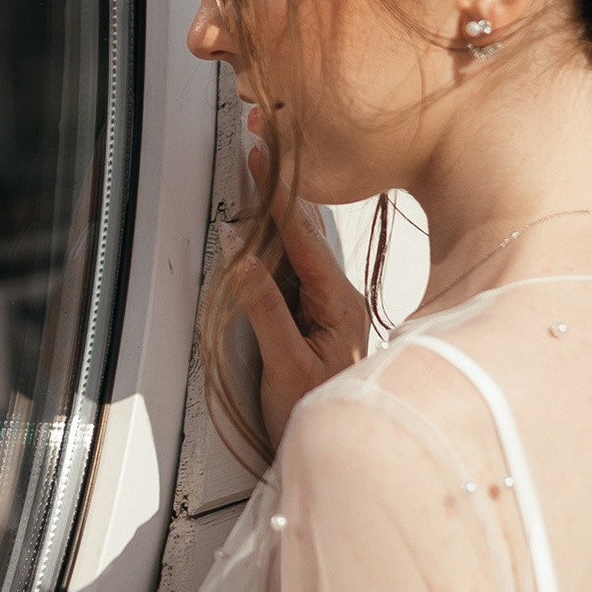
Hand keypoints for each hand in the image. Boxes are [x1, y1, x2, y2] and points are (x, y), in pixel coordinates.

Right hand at [234, 114, 368, 441]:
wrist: (351, 442)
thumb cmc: (319, 411)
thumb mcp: (285, 363)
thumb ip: (263, 307)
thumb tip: (241, 256)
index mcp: (338, 303)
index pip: (303, 238)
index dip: (280, 197)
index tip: (264, 161)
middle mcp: (339, 299)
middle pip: (304, 233)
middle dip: (280, 191)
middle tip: (259, 150)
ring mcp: (329, 308)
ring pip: (299, 249)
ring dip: (278, 212)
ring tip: (260, 175)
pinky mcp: (317, 319)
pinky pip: (294, 270)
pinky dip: (277, 242)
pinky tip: (267, 226)